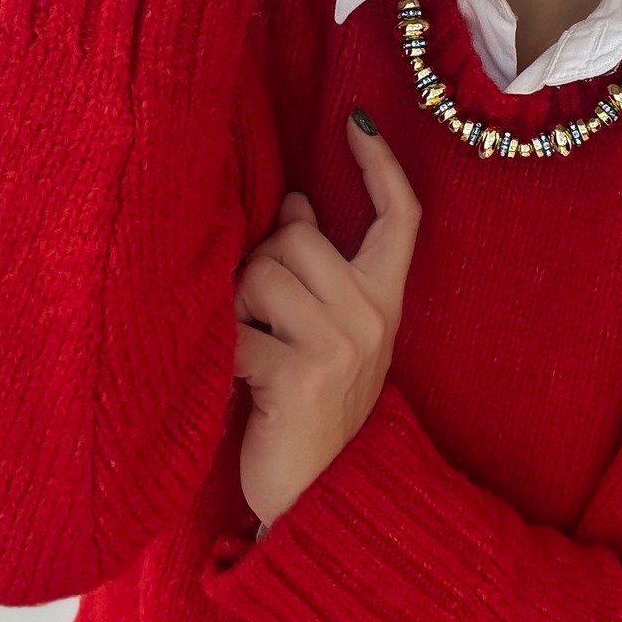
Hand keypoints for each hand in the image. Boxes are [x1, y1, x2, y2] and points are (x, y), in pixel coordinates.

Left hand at [231, 112, 422, 530]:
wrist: (318, 501)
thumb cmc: (313, 411)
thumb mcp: (332, 336)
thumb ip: (320, 273)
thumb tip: (295, 204)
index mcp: (385, 301)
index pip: (400, 218)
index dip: (380, 165)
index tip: (357, 121)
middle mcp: (373, 317)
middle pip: (298, 239)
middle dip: (259, 268)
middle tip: (259, 320)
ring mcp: (341, 346)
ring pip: (261, 276)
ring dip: (236, 310)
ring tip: (249, 353)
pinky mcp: (300, 374)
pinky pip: (235, 331)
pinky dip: (221, 354)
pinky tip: (235, 384)